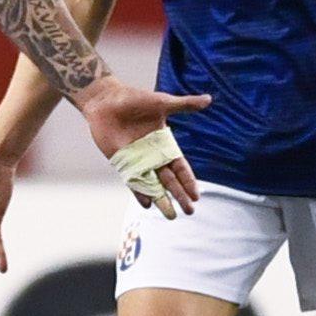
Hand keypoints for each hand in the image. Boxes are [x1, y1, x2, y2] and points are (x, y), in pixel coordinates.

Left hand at [71, 76, 209, 216]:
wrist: (106, 101)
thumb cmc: (134, 99)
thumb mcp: (162, 103)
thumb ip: (184, 105)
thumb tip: (209, 99)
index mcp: (164, 143)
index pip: (180, 167)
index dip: (188, 181)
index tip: (197, 195)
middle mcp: (153, 155)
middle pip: (169, 180)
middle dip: (180, 195)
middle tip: (190, 211)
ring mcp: (137, 160)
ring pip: (153, 184)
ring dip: (162, 199)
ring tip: (171, 215)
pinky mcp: (122, 162)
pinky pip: (133, 181)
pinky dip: (140, 192)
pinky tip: (147, 204)